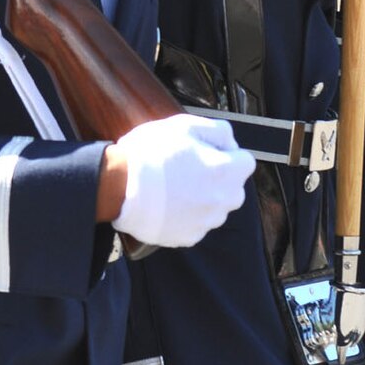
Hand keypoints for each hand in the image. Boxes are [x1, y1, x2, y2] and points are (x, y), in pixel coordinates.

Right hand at [112, 115, 253, 248]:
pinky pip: (196, 225)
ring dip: (203, 198)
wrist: (119, 187)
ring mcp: (206, 223)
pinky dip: (187, 216)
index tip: (206, 152)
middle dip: (219, 178)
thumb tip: (229, 142)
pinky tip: (168, 204)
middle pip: (233, 188)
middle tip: (189, 169)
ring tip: (175, 187)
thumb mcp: (185, 125)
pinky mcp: (188, 238)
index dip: (226, 154)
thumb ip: (217, 131)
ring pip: (215, 208)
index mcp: (226, 172)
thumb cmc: (151, 153)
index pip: (245, 162)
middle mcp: (223, 202)